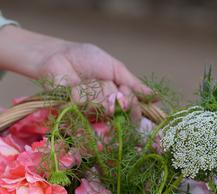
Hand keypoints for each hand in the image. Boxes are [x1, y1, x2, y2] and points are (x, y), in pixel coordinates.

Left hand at [0, 26, 153, 115]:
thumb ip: (133, 83)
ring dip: (100, 91)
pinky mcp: (73, 114)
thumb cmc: (86, 59)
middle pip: (120, 112)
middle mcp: (104, 110)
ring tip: (89, 81)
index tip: (129, 95)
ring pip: (104, 109)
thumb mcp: (115, 68)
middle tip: (111, 86)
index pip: (132, 111)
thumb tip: (156, 97)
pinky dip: (84, 93)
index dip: (133, 106)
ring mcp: (89, 114)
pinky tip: (76, 86)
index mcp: (116, 99)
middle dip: (118, 97)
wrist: (60, 56)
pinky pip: (86, 108)